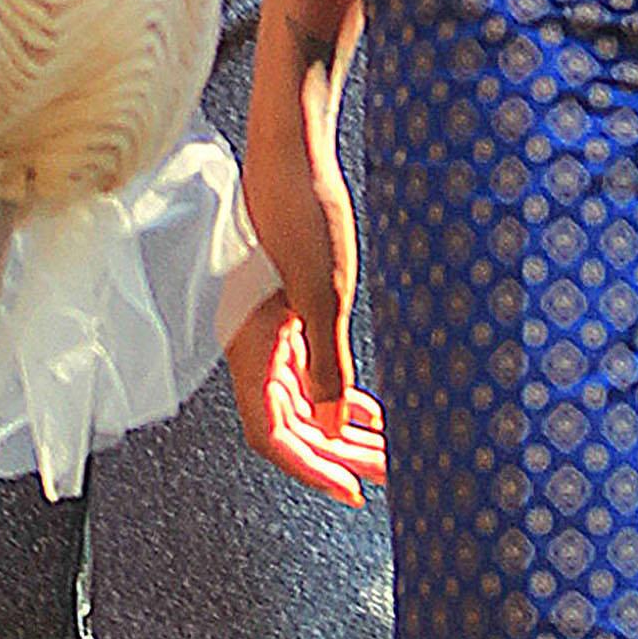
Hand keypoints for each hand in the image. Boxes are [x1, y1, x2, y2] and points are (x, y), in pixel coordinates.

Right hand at [230, 59, 382, 501]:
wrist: (292, 146)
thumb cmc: (304, 212)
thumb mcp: (325, 295)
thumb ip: (328, 369)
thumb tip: (336, 435)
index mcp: (248, 345)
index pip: (272, 435)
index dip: (312, 470)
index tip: (355, 492)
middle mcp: (250, 341)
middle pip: (290, 422)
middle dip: (338, 453)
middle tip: (389, 475)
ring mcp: (266, 322)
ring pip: (300, 396)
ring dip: (341, 425)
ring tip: (385, 449)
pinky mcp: (282, 302)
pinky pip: (304, 367)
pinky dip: (335, 390)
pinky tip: (366, 405)